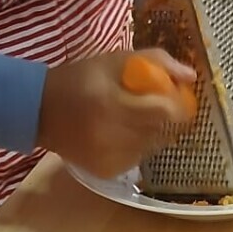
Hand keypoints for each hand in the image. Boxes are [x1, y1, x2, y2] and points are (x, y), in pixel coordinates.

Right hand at [37, 49, 196, 179]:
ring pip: (152, 146)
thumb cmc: (80, 79)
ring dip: (150, 132)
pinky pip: (137, 158)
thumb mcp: (114, 60)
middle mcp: (112, 135)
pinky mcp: (107, 171)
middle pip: (161, 130)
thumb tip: (191, 76)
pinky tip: (119, 134)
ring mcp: (110, 157)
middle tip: (150, 105)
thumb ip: (156, 61)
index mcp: (112, 103)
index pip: (163, 111)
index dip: (178, 105)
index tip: (178, 98)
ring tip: (130, 118)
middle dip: (163, 117)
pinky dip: (136, 146)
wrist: (40, 112)